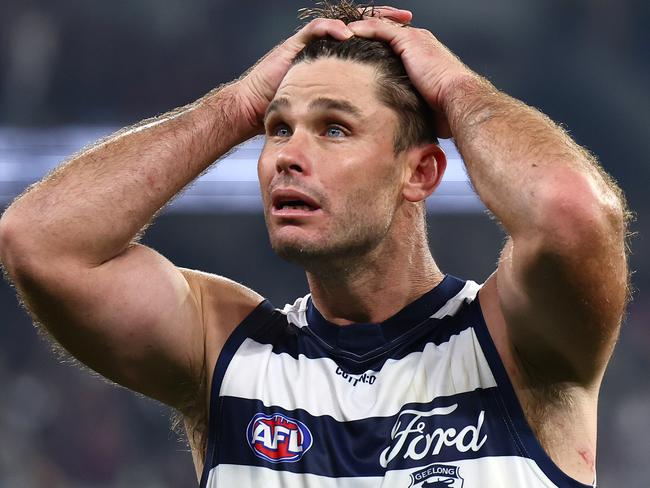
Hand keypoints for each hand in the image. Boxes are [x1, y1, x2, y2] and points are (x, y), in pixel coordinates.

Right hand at [234, 7, 413, 134]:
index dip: (389, 38)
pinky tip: (347, 33)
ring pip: (341, 21)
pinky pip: (315, 29)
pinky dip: (331, 29)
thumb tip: (380, 122)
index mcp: (338, 61)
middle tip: (406, 19)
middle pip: (360, 25)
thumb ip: (352, 108)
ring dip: (363, 20)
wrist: (256, 109)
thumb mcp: (331, 110)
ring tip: (384, 20)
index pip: (369, 42)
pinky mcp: (295, 44)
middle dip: (384, 20)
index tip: (412, 39)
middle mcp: (326, 47)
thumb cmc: (292, 114)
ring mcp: (311, 43)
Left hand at [347, 15, 478, 136]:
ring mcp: (414, 38)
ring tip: (341, 34)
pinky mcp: (409, 40)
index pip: (395, 43)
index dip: (377, 46)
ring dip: (361, 28)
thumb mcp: (424, 106)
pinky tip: (348, 33)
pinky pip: (380, 28)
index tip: (359, 54)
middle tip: (346, 39)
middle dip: (366, 33)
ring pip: (381, 25)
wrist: (458, 99)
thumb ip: (411, 107)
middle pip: (386, 30)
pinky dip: (363, 29)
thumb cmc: (447, 109)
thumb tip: (399, 126)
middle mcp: (419, 41)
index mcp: (424, 54)